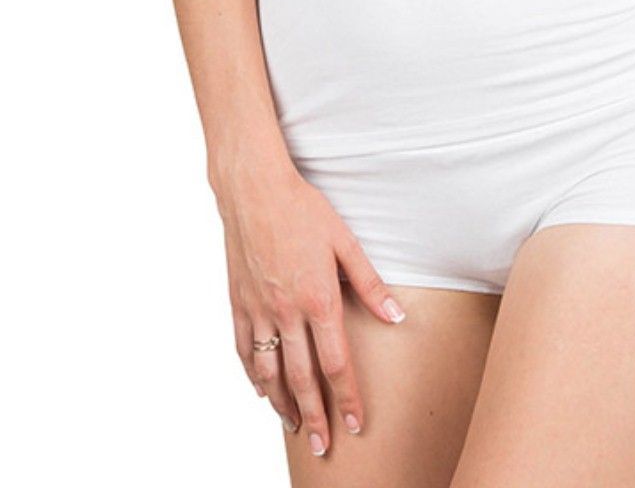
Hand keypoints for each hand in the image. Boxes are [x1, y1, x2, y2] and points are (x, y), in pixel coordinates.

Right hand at [217, 161, 406, 455]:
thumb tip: (396, 316)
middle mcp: (286, 312)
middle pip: (302, 378)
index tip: (356, 425)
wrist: (254, 188)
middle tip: (325, 446)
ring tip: (296, 426)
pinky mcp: (238, 302)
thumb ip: (370, 283)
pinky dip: (253, 375)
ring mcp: (258, 310)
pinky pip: (244, 349)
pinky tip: (262, 390)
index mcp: (318, 299)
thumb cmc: (303, 209)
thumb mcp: (345, 241)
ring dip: (283, 404)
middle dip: (316, 416)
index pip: (336, 363)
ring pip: (269, 371)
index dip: (348, 398)